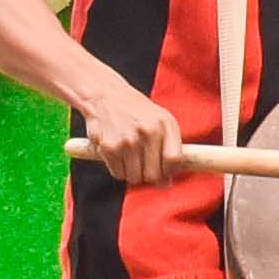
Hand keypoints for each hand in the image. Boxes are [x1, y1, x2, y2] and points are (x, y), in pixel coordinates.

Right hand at [73, 81, 187, 186]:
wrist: (105, 95)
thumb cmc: (136, 111)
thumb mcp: (159, 120)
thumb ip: (169, 149)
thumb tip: (166, 184)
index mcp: (165, 123)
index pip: (174, 160)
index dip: (170, 172)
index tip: (165, 172)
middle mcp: (148, 131)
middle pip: (154, 175)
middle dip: (149, 176)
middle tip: (144, 166)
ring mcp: (128, 140)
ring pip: (135, 178)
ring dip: (132, 173)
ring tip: (130, 156)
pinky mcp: (109, 147)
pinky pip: (118, 174)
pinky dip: (118, 169)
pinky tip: (118, 153)